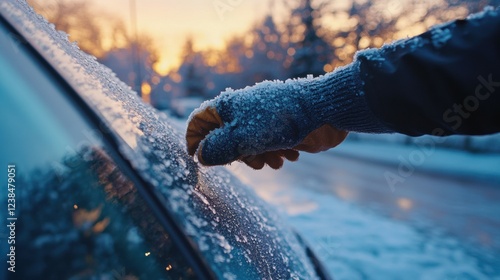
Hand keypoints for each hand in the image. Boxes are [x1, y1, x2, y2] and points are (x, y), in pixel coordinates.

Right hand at [185, 79, 347, 168]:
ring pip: (246, 147)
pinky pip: (266, 146)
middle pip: (223, 140)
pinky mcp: (278, 128)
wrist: (324, 111)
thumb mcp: (242, 137)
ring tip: (275, 161)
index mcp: (227, 106)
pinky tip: (289, 155)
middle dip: (237, 156)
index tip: (199, 161)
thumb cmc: (280, 121)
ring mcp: (260, 119)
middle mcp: (241, 111)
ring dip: (259, 158)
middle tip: (253, 162)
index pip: (198, 122)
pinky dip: (275, 154)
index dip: (195, 142)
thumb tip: (200, 157)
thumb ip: (217, 149)